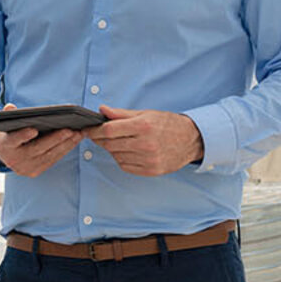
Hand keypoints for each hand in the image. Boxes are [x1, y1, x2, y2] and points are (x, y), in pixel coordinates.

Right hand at [0, 104, 80, 176]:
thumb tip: (10, 107)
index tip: (33, 130)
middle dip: (54, 139)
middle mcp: (14, 160)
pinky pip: (52, 160)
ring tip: (78, 133)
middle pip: (37, 149)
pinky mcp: (35, 172)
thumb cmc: (8, 133)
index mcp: (4, 145)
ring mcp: (25, 168)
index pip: (13, 140)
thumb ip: (8, 115)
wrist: (5, 153)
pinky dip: (64, 150)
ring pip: (48, 156)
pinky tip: (74, 140)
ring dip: (65, 145)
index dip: (22, 136)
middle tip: (69, 130)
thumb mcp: (4, 123)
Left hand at [85, 105, 202, 176]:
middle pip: (110, 144)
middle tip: (99, 135)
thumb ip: (121, 114)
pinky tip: (129, 151)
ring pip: (116, 156)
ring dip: (112, 149)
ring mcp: (148, 159)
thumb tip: (102, 110)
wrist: (191, 140)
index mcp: (143, 126)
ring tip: (121, 141)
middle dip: (100, 140)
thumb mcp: (145, 114)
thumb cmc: (168, 124)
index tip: (89, 130)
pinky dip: (122, 158)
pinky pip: (125, 166)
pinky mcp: (150, 171)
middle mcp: (145, 144)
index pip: (109, 131)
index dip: (94, 131)